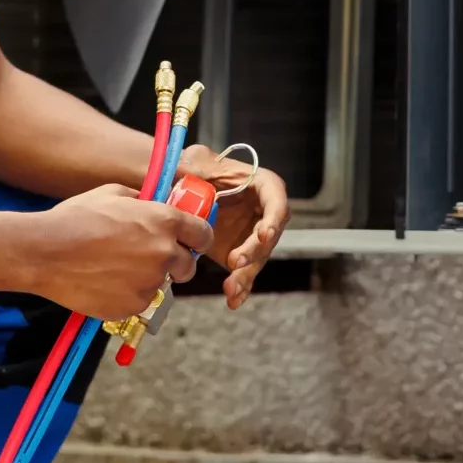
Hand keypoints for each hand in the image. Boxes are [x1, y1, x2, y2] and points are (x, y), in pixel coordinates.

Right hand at [28, 183, 213, 322]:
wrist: (46, 252)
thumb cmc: (75, 219)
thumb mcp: (110, 193)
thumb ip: (140, 200)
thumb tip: (149, 205)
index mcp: (163, 221)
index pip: (203, 234)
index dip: (198, 238)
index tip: (191, 241)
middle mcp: (163, 253)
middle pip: (188, 265)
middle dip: (174, 262)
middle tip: (148, 257)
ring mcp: (150, 282)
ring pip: (160, 284)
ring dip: (146, 277)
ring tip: (113, 266)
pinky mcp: (133, 305)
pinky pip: (139, 301)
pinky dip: (127, 294)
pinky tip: (104, 280)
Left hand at [178, 144, 290, 309]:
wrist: (186, 189)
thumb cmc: (197, 169)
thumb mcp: (196, 163)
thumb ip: (195, 168)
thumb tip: (187, 171)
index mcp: (261, 185)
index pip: (276, 201)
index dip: (272, 219)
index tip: (262, 235)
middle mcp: (263, 211)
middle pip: (268, 235)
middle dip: (253, 252)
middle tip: (235, 262)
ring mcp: (253, 234)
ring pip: (257, 258)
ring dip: (246, 275)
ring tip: (231, 289)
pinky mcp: (242, 252)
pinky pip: (246, 273)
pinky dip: (241, 287)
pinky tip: (233, 299)